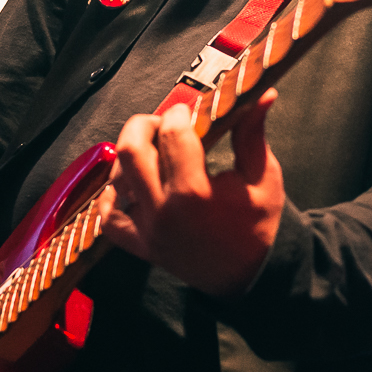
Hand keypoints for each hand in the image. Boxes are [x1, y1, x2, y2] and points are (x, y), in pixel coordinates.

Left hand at [100, 89, 283, 298]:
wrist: (252, 277)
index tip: (189, 111)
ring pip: (115, 180)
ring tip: (152, 152)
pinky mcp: (141, 246)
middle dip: (144, 125)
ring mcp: (148, 231)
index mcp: (194, 193)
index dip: (179, 113)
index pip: (172, 135)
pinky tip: (128, 187)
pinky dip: (111, 200)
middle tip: (162, 123)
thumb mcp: (262, 176)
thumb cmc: (259, 226)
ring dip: (129, 158)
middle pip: (131, 151)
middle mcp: (164, 212)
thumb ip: (252, 134)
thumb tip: (261, 94)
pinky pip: (109, 220)